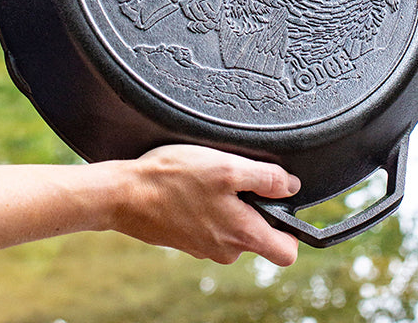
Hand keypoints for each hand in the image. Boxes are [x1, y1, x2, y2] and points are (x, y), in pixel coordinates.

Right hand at [99, 144, 300, 265]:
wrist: (124, 195)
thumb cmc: (174, 179)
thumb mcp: (227, 167)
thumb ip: (265, 177)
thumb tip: (291, 186)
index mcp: (243, 236)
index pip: (287, 251)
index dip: (293, 228)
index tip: (282, 202)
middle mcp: (226, 249)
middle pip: (259, 234)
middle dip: (255, 206)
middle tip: (235, 177)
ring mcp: (205, 247)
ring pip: (234, 227)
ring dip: (229, 203)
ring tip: (208, 178)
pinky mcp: (187, 239)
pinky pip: (211, 224)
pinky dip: (208, 206)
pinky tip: (192, 186)